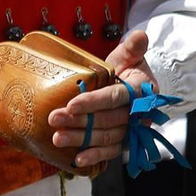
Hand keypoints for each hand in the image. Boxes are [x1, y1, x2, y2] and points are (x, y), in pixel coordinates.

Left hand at [48, 29, 157, 170]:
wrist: (138, 89)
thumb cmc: (130, 70)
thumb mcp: (130, 56)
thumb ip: (132, 48)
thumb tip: (140, 35)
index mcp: (142, 91)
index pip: (115, 97)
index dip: (94, 101)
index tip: (71, 103)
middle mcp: (139, 114)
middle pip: (107, 119)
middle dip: (79, 121)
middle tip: (54, 119)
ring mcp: (131, 130)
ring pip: (106, 137)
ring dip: (81, 139)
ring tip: (57, 138)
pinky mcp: (124, 142)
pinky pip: (110, 152)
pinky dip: (95, 157)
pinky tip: (76, 160)